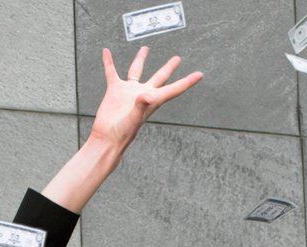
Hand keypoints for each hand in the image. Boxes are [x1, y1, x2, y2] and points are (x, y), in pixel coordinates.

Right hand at [87, 47, 202, 150]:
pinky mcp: (115, 91)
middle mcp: (143, 94)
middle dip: (169, 68)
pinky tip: (107, 52)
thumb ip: (142, 106)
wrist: (107, 138)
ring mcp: (129, 92)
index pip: (174, 89)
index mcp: (153, 100)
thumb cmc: (123, 133)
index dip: (187, 82)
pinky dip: (109, 62)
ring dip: (140, 59)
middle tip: (177, 59)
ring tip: (145, 49)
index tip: (200, 75)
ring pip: (137, 71)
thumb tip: (146, 96)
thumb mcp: (134, 118)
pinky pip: (112, 72)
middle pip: (160, 77)